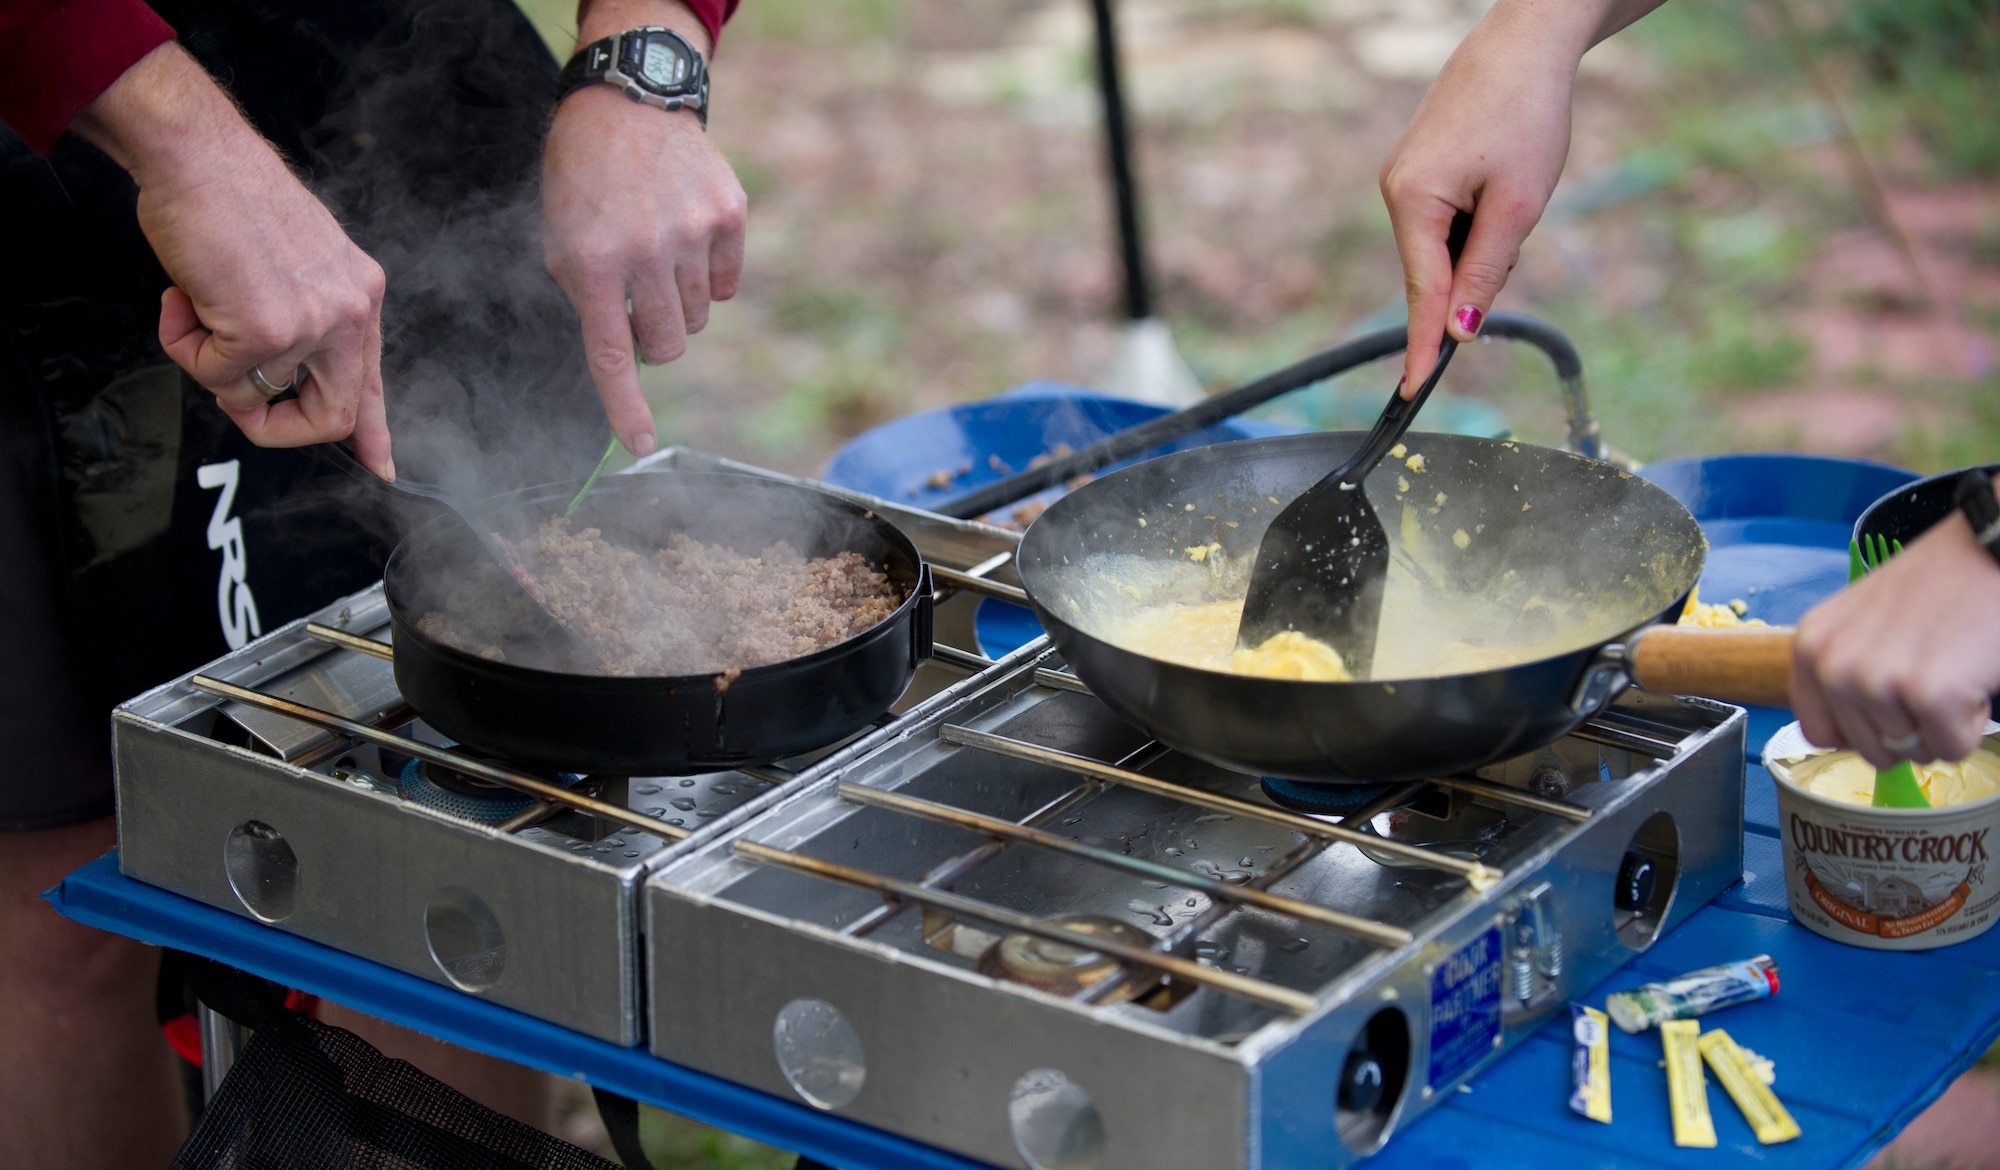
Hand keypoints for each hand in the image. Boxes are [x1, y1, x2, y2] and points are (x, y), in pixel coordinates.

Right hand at [71, 45, 391, 477]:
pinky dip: (184, 346)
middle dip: (276, 425)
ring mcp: (314, 323)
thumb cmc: (228, 199)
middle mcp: (351, 310)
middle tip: (229, 391)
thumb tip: (275, 381)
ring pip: (256, 397)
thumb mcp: (291, 263)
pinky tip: (182, 297)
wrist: (196, 152)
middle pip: (333, 417)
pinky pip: (217, 377)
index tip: (378, 466)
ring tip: (193, 308)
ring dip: (208, 365)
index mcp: (360, 293)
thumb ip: (300, 318)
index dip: (372, 432)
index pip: (372, 380)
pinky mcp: (267, 329)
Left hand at [542, 10, 746, 457]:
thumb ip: (590, 303)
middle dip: (655, 337)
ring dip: (679, 302)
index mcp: (593, 265)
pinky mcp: (729, 216)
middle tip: (638, 300)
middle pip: (669, 345)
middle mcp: (645, 252)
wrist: (627, 104)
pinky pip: (727, 284)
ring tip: (658, 252)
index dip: (626, 406)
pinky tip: (686, 235)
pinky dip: (710, 274)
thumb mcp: (561, 242)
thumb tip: (630, 362)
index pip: (612, 354)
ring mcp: (693, 233)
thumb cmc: (583, 183)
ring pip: (699, 318)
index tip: (641, 444)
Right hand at [1378, 0, 1666, 396]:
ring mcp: (1404, 177)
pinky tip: (1500, 179)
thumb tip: (1460, 331)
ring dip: (1483, 236)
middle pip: (1435, 268)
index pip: (1421, 293)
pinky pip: (1446, 218)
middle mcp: (1395, 191)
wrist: (1524, 42)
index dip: (1422, 345)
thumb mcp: (1518, 205)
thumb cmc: (1525, 115)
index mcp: (1412, 200)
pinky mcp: (1419, 167)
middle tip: (1517, 215)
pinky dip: (1477, 218)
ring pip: (1444, 244)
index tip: (1413, 391)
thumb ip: (1486, 272)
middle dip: (1479, 266)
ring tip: (1513, 182)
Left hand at [1791, 485, 1999, 766]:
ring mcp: (1877, 682)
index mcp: (1811, 647)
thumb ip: (1843, 671)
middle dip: (1912, 728)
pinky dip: (1974, 724)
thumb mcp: (1862, 622)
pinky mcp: (1929, 694)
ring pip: (1914, 752)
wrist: (1991, 550)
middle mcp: (1834, 666)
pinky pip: (1952, 748)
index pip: (1820, 732)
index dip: (1866, 731)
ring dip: (1944, 723)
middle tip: (1934, 675)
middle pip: (1872, 750)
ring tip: (1953, 666)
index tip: (1893, 705)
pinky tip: (1972, 674)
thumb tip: (1848, 732)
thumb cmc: (1938, 585)